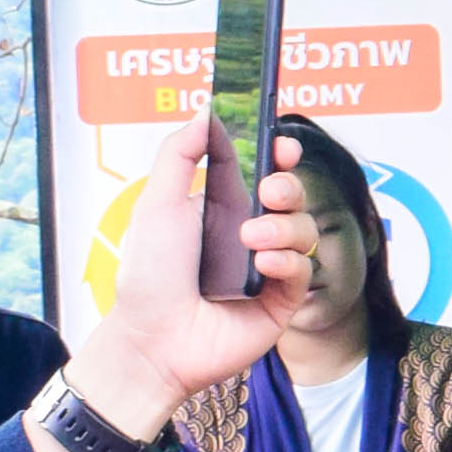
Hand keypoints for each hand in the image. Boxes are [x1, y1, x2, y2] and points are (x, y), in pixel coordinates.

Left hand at [81, 111, 300, 424]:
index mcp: (222, 208)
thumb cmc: (148, 276)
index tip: (283, 146)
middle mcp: (249, 235)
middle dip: (288, 186)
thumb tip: (206, 112)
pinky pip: (302, 271)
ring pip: (303, 230)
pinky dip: (287, 262)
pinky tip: (263, 266)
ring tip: (251, 240)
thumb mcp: (157, 203)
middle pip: (293, 196)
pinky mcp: (280, 301)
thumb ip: (181, 153)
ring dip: (283, 226)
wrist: (152, 339)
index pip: (264, 171)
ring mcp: (267, 268)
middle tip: (268, 192)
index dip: (280, 155)